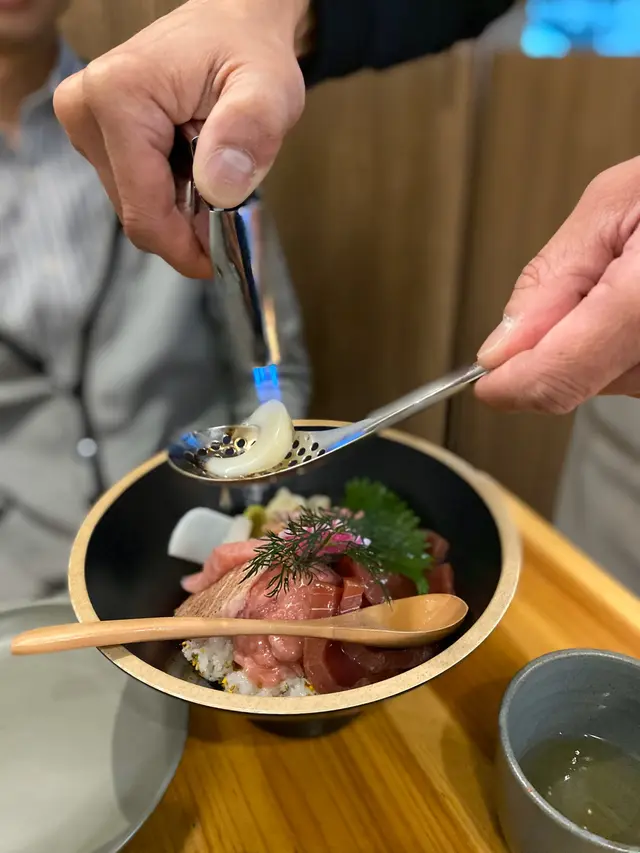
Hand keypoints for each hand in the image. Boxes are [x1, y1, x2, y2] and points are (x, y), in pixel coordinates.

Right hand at [53, 0, 310, 277]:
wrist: (231, 24)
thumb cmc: (248, 50)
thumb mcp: (269, 88)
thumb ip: (249, 131)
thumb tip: (218, 188)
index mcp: (118, 96)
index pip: (144, 212)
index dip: (186, 247)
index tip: (224, 257)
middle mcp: (86, 110)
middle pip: (138, 214)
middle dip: (188, 223)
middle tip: (232, 195)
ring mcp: (85, 124)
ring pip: (137, 208)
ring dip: (182, 208)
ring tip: (214, 167)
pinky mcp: (95, 136)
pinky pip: (136, 192)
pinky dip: (172, 195)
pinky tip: (194, 165)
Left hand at [475, 156, 639, 412]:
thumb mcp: (619, 200)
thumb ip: (553, 279)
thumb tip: (501, 347)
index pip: (558, 377)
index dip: (511, 384)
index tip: (488, 380)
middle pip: (581, 383)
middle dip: (564, 341)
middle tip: (602, 276)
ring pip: (613, 382)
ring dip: (601, 342)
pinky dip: (630, 344)